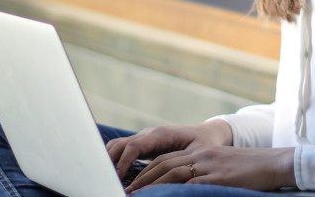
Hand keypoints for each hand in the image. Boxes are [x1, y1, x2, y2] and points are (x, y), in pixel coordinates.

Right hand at [107, 120, 232, 180]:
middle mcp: (149, 134)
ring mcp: (144, 138)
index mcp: (160, 134)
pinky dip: (115, 161)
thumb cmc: (204, 143)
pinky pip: (123, 150)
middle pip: (120, 145)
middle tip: (107, 182)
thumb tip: (171, 178)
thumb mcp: (198, 154)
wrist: (207, 133)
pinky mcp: (143, 145)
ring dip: (110, 161)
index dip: (123, 162)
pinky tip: (114, 176)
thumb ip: (183, 164)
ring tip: (108, 180)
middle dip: (110, 162)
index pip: (134, 146)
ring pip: (117, 146)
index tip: (118, 178)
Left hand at [125, 146, 295, 192]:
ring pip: (171, 172)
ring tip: (135, 195)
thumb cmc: (250, 170)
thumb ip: (202, 173)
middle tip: (125, 190)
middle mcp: (200, 156)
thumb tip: (184, 186)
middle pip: (163, 164)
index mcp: (200, 152)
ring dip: (150, 184)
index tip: (130, 183)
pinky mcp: (218, 178)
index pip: (165, 159)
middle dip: (141, 178)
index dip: (145, 171)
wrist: (274, 163)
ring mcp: (208, 165)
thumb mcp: (222, 167)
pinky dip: (173, 191)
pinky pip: (191, 184)